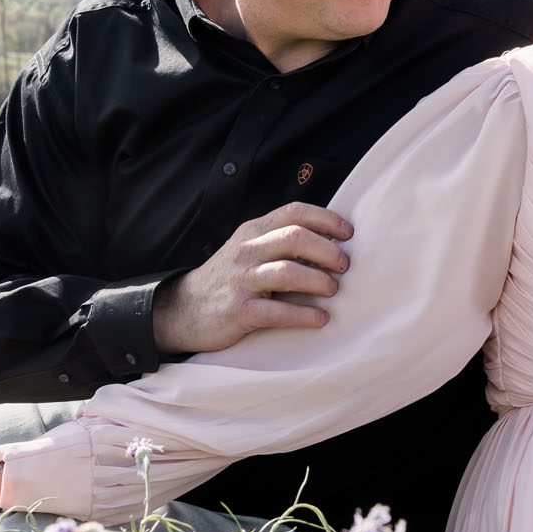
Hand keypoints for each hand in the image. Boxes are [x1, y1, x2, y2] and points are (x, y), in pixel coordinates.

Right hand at [152, 203, 354, 355]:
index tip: (348, 234)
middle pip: (296, 238)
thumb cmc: (228, 280)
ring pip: (288, 272)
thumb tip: (329, 243)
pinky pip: (278, 311)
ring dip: (319, 281)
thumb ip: (279, 242)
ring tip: (333, 290)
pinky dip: (304, 315)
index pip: (294, 213)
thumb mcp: (248, 250)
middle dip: (328, 251)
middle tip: (344, 266)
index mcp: (253, 231)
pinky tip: (321, 318)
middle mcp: (247, 251)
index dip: (326, 220)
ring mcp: (241, 280)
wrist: (184, 309)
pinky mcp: (239, 310)